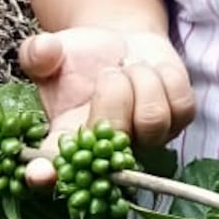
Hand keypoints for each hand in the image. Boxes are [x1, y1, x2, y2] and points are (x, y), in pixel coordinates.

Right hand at [18, 26, 195, 186]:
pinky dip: (168, 77)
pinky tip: (153, 72)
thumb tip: (43, 50)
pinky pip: (181, 106)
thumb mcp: (52, 50)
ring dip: (140, 80)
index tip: (42, 173)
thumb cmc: (79, 55)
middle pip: (115, 140)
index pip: (52, 168)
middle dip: (114, 96)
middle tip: (109, 71)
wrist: (120, 42)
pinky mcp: (177, 123)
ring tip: (128, 68)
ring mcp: (145, 141)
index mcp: (66, 138)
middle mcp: (105, 151)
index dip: (45, 176)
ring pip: (152, 120)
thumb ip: (38, 52)